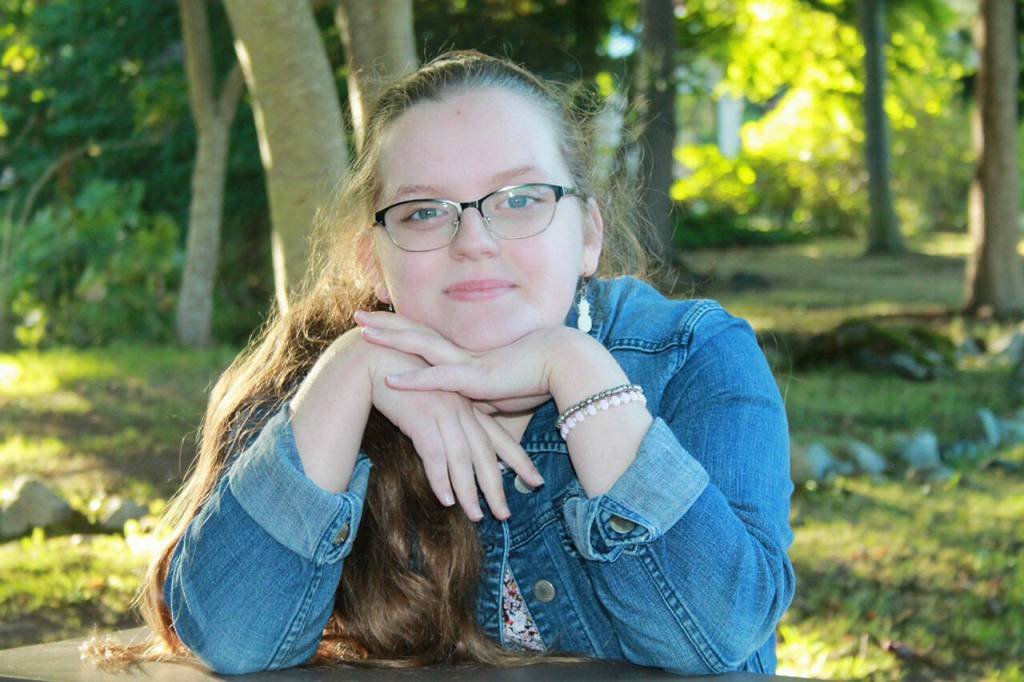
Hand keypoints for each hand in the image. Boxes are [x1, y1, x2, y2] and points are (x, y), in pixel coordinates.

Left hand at [355, 310, 574, 411]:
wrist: (564, 364)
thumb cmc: (538, 378)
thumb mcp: (503, 394)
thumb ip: (483, 401)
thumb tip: (473, 414)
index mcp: (466, 356)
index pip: (426, 338)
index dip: (401, 328)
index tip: (379, 321)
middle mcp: (461, 354)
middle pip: (416, 333)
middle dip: (386, 324)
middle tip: (358, 315)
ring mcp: (466, 363)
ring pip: (420, 347)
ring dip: (390, 339)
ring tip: (363, 332)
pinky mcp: (474, 379)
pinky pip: (437, 379)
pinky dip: (412, 380)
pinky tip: (389, 379)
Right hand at [363, 341, 543, 521]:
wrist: (378, 361)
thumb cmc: (404, 384)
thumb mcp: (434, 404)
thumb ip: (450, 425)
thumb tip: (459, 454)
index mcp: (468, 408)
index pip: (499, 439)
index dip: (519, 461)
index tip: (536, 481)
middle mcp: (461, 412)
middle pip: (485, 455)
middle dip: (497, 487)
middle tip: (506, 515)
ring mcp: (443, 414)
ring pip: (463, 459)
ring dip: (470, 492)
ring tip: (477, 517)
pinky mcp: (422, 418)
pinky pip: (435, 454)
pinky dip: (441, 479)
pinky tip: (446, 500)